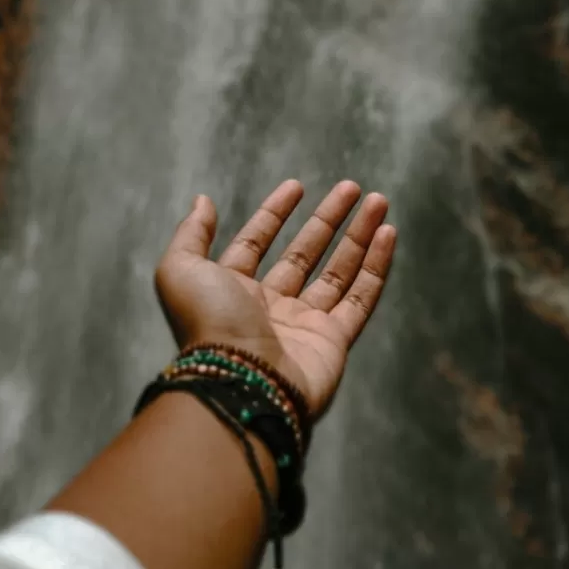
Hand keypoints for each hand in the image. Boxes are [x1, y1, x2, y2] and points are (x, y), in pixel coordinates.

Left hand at [154, 180, 395, 420]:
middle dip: (329, 219)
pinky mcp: (335, 341)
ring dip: (359, 236)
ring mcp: (305, 325)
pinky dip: (376, 266)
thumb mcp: (180, 270)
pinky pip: (360, 298)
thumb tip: (202, 201)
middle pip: (305, 253)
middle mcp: (270, 307)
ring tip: (379, 201)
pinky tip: (388, 234)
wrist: (239, 382)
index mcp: (233, 290)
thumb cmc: (208, 324)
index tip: (297, 186)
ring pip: (339, 272)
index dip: (274, 214)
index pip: (256, 243)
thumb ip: (191, 234)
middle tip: (353, 188)